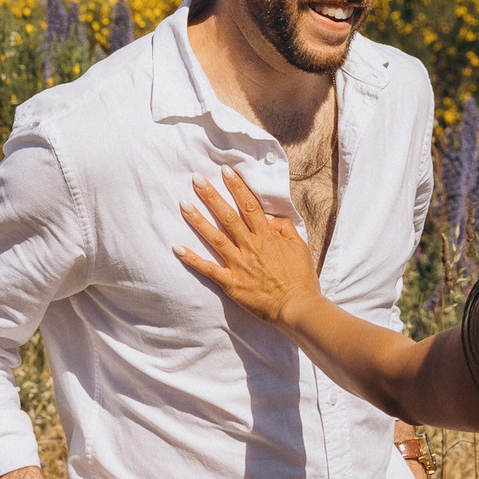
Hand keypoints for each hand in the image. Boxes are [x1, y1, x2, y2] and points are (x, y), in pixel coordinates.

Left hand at [179, 170, 321, 328]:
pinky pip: (208, 268)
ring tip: (183, 204)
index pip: (249, 205)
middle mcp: (250, 246)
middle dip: (211, 196)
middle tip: (196, 179)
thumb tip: (271, 218)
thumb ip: (284, 228)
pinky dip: (192, 259)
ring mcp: (239, 264)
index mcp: (267, 236)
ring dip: (198, 220)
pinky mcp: (230, 283)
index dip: (237, 187)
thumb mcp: (299, 246)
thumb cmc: (301, 277)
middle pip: (228, 216)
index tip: (225, 171)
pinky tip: (177, 248)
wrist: (296, 306)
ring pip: (215, 237)